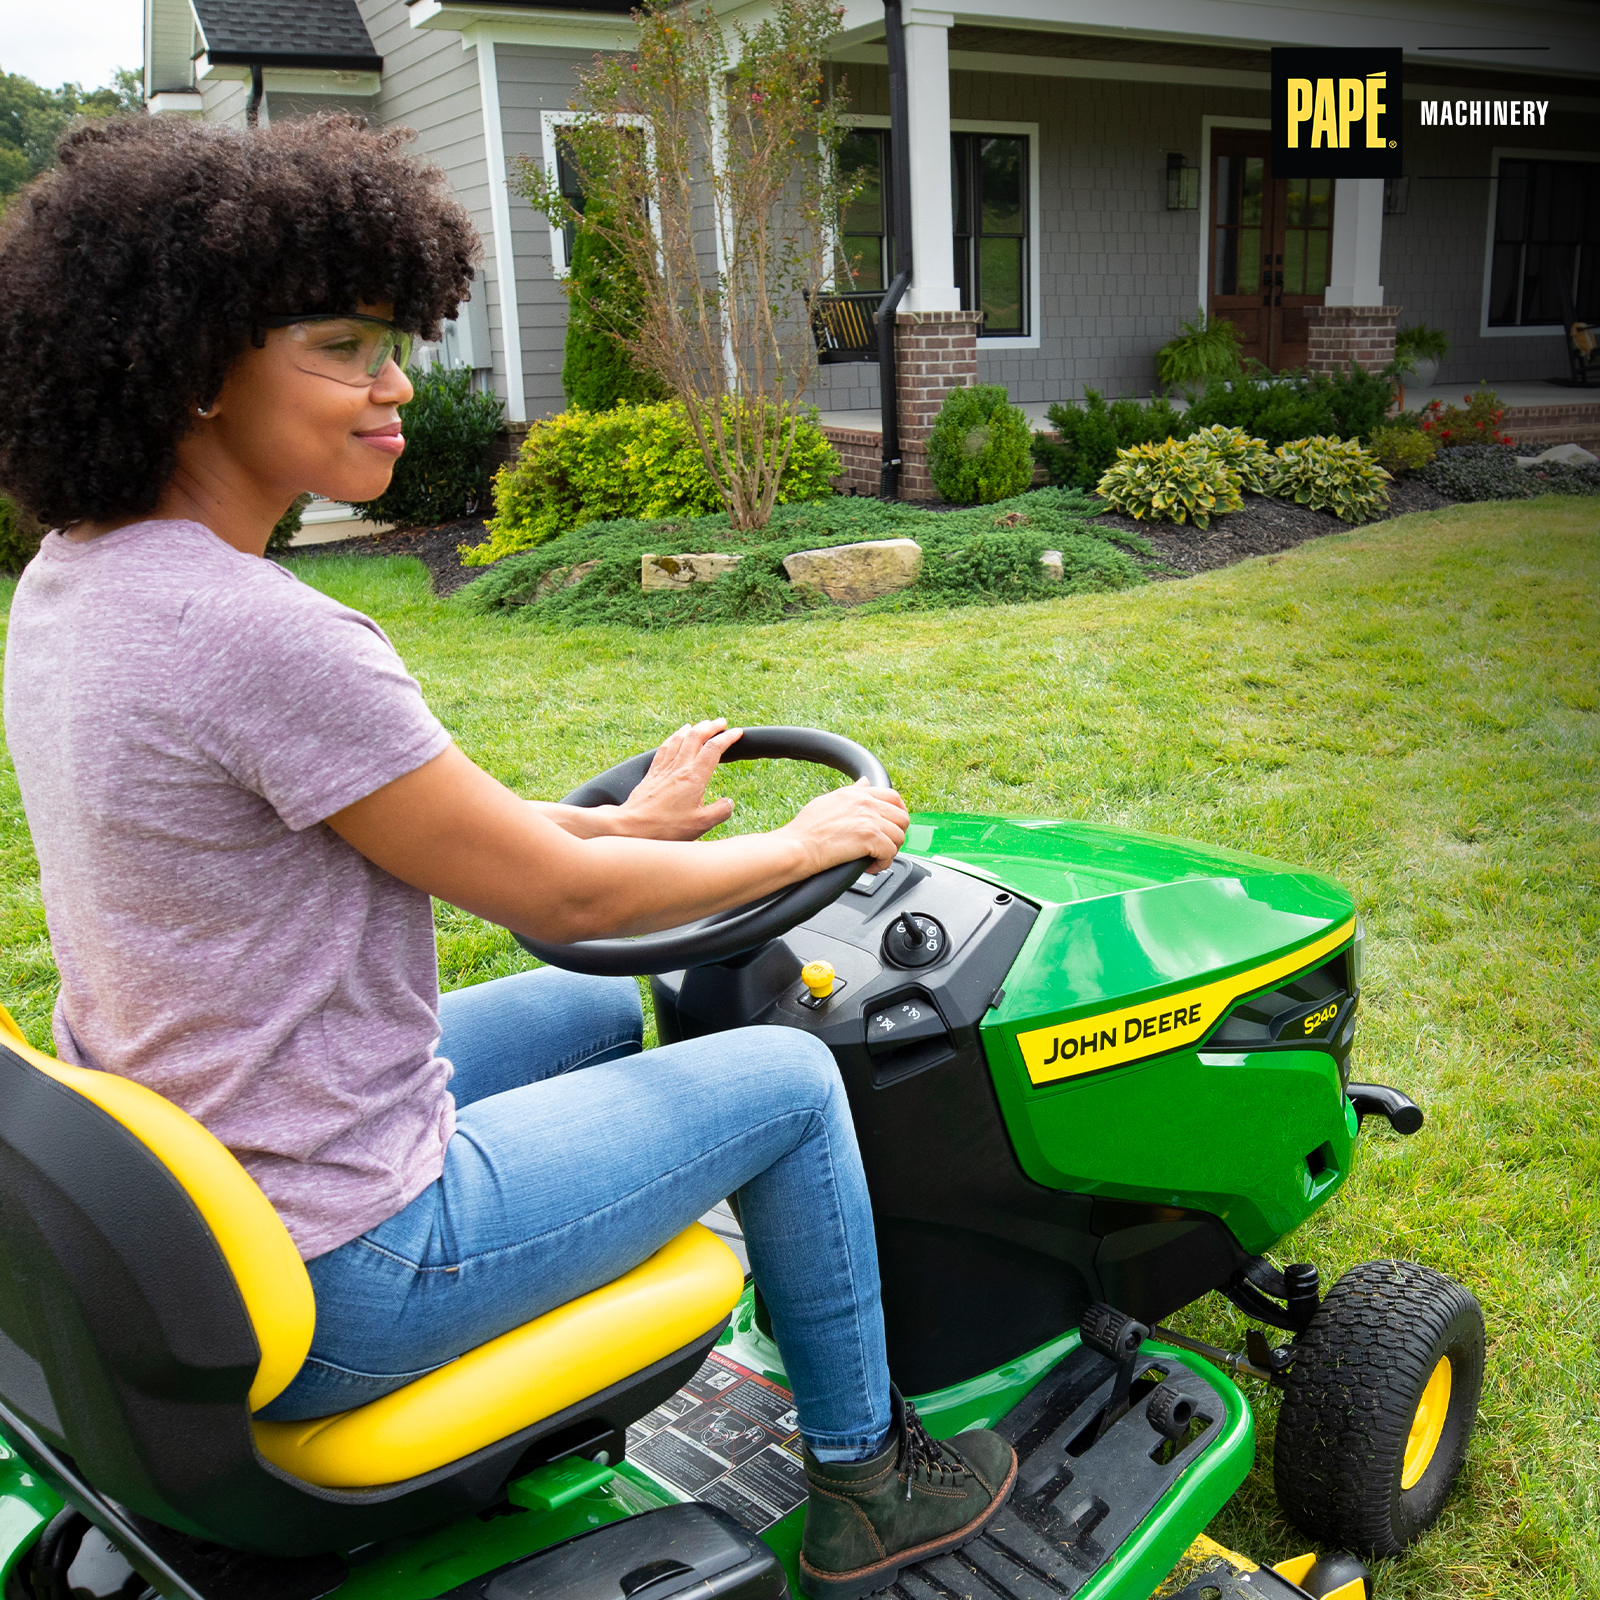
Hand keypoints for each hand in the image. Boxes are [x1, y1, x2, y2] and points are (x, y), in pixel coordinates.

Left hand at [614, 719, 743, 840]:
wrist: (632, 826)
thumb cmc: (665, 827)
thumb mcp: (700, 825)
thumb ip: (719, 811)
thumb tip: (729, 802)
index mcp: (694, 777)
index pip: (714, 749)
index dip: (727, 737)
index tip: (737, 732)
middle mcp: (679, 767)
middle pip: (696, 736)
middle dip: (711, 726)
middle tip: (722, 722)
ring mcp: (664, 768)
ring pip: (680, 739)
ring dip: (693, 728)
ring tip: (702, 724)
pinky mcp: (652, 773)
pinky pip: (665, 747)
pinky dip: (674, 737)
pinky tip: (676, 736)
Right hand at [779, 777, 908, 877]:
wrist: (797, 846)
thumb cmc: (806, 828)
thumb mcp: (830, 800)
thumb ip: (852, 791)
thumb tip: (865, 782)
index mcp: (858, 794)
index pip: (893, 796)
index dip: (898, 812)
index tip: (893, 825)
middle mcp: (867, 804)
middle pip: (902, 817)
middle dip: (897, 834)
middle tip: (884, 846)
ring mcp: (870, 821)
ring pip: (899, 837)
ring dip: (890, 851)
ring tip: (875, 858)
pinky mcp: (870, 839)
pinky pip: (891, 853)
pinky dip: (883, 863)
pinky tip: (870, 866)